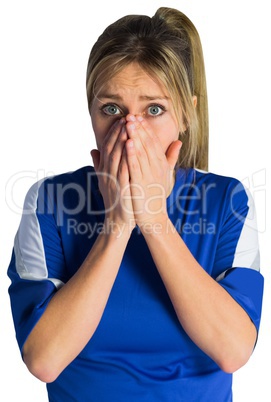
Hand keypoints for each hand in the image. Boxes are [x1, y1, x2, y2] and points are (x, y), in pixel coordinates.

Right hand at [91, 119, 134, 229]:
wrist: (118, 221)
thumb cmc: (116, 200)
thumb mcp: (105, 181)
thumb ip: (100, 165)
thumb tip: (93, 150)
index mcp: (105, 171)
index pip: (108, 148)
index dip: (113, 133)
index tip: (121, 120)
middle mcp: (107, 174)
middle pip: (112, 149)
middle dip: (119, 132)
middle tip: (126, 117)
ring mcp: (113, 181)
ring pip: (116, 157)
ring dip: (122, 140)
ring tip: (129, 126)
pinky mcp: (121, 189)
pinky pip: (123, 170)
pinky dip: (127, 157)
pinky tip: (132, 147)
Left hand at [125, 114, 181, 228]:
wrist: (154, 217)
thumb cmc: (157, 195)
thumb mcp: (166, 174)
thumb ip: (171, 157)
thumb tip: (179, 141)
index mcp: (161, 164)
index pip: (153, 142)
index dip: (146, 129)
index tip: (138, 116)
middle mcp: (157, 167)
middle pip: (147, 144)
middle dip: (139, 128)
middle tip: (131, 114)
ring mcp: (150, 175)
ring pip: (142, 152)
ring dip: (135, 136)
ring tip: (128, 123)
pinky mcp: (141, 184)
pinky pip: (136, 167)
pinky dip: (132, 155)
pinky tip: (128, 143)